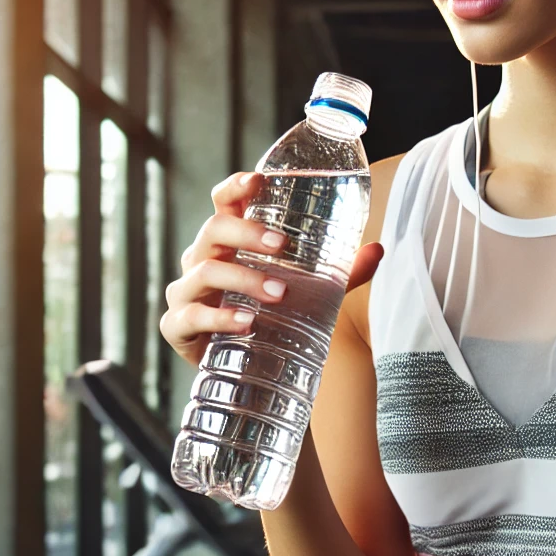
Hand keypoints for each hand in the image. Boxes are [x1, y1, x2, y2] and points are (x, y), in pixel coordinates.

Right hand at [160, 170, 383, 366]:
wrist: (251, 374)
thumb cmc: (273, 320)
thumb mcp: (311, 296)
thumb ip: (343, 274)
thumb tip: (378, 250)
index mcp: (229, 244)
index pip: (224, 204)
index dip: (235, 188)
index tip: (258, 181)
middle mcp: (202, 261)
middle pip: (214, 231)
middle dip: (246, 233)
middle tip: (281, 245)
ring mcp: (186, 293)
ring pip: (205, 273)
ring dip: (243, 280)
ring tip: (278, 294)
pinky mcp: (178, 327)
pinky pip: (190, 317)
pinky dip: (218, 318)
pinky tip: (245, 322)